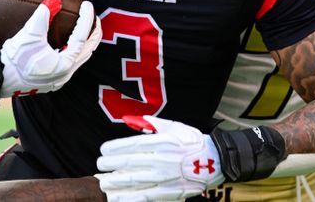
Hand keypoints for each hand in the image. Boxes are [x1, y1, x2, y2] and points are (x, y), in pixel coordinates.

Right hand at [0, 0, 101, 96]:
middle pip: (89, 49)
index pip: (82, 37)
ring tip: (86, 27)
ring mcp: (61, 78)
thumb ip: (42, 17)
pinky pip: (72, 63)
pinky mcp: (54, 80)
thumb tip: (53, 0)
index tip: (87, 4)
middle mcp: (67, 72)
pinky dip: (76, 50)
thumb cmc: (15, 59)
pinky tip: (69, 41)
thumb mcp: (28, 35)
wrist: (1, 79)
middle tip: (94, 17)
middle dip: (94, 32)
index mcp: (64, 62)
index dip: (86, 19)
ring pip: (82, 57)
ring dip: (86, 42)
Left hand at [96, 115, 224, 201]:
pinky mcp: (168, 192)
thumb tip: (131, 120)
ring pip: (133, 181)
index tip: (103, 150)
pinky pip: (144, 197)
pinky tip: (116, 199)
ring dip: (115, 183)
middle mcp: (161, 159)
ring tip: (104, 183)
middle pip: (129, 163)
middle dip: (110, 166)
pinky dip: (129, 198)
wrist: (215, 160)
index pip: (132, 145)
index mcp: (162, 142)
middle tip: (99, 166)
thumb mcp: (174, 127)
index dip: (114, 148)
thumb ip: (151, 124)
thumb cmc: (192, 141)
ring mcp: (164, 177)